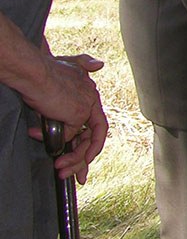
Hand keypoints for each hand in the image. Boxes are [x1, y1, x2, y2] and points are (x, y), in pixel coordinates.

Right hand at [25, 54, 107, 180]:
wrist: (34, 69)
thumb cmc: (44, 69)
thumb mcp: (67, 67)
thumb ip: (84, 65)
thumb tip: (100, 64)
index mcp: (90, 92)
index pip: (94, 123)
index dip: (89, 141)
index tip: (83, 159)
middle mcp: (92, 99)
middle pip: (94, 136)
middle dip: (83, 159)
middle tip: (72, 174)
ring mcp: (87, 107)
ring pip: (86, 141)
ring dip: (74, 159)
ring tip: (60, 169)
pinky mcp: (77, 113)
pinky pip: (69, 136)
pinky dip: (57, 142)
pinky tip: (40, 137)